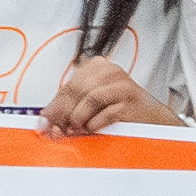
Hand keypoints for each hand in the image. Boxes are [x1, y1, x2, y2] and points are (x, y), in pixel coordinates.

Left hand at [39, 55, 172, 135]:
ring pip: (91, 97)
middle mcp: (110, 71)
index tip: (44, 123)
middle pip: (77, 90)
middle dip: (64, 113)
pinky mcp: (132, 100)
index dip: (54, 107)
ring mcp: (123, 84)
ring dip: (79, 117)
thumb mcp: (92, 103)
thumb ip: (70, 107)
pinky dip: (96, 122)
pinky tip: (92, 128)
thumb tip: (45, 121)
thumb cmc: (120, 109)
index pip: (67, 86)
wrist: (151, 117)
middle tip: (58, 129)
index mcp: (97, 67)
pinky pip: (108, 111)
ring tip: (77, 129)